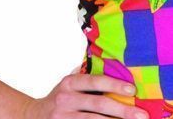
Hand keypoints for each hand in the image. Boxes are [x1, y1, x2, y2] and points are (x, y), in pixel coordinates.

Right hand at [22, 72, 148, 118]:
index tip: (132, 89)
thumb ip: (85, 75)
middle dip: (122, 111)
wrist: (30, 117)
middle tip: (142, 115)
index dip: (114, 85)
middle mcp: (65, 99)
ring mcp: (63, 117)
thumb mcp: (67, 83)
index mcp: (70, 82)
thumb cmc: (58, 98)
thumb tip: (110, 60)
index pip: (95, 82)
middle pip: (98, 105)